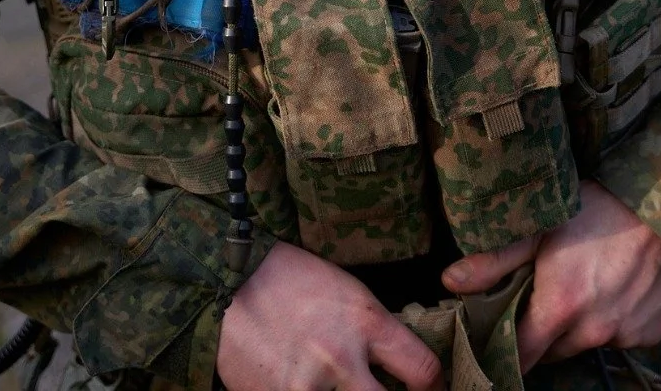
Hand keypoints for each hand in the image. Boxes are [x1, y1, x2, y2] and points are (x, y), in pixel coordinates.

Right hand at [217, 240, 444, 390]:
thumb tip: (399, 369)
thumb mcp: (345, 292)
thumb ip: (374, 332)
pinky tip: (303, 385)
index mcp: (364, 320)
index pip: (422, 370)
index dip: (433, 389)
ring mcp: (308, 385)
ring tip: (341, 386)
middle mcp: (340, 355)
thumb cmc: (290, 280)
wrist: (227, 282)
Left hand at [440, 181, 660, 371]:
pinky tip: (610, 285)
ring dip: (574, 326)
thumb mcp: (539, 226)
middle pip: (551, 352)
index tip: (494, 339)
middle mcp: (593, 332)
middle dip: (540, 331)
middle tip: (538, 293)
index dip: (503, 350)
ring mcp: (624, 336)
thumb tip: (449, 282)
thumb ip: (494, 260)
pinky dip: (608, 320)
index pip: (520, 356)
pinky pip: (617, 337)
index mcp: (560, 308)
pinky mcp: (648, 334)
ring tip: (577, 282)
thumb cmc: (596, 209)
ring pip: (583, 344)